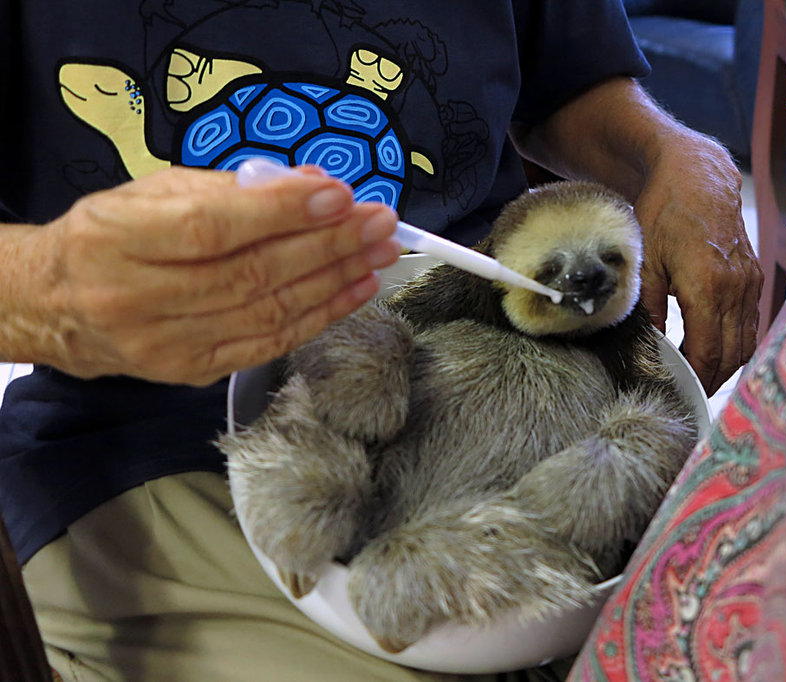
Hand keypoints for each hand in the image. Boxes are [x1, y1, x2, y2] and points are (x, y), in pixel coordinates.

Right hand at [29, 166, 399, 384]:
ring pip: (268, 312)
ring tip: (379, 254)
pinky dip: (320, 316)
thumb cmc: (113, 236)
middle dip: (329, 245)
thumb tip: (314, 185)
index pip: (212, 227)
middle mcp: (137, 297)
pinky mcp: (191, 371)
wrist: (58, 305)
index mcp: (118, 238)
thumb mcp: (155, 192)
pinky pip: (269, 344)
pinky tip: (354, 290)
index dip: (281, 213)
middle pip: (251, 274)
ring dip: (335, 281)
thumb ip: (234, 188)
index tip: (340, 196)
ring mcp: (166, 343)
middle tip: (380, 223)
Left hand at [634, 136, 762, 395]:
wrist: (698, 175)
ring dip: (727, 366)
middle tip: (690, 397)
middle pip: (732, 354)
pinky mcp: (754, 277)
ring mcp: (750, 283)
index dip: (697, 379)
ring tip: (703, 382)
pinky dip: (737, 344)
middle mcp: (737, 288)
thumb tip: (651, 348)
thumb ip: (647, 307)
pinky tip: (717, 353)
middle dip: (713, 380)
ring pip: (747, 342)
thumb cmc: (664, 212)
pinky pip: (751, 323)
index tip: (681, 394)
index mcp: (708, 285)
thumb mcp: (645, 261)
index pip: (708, 351)